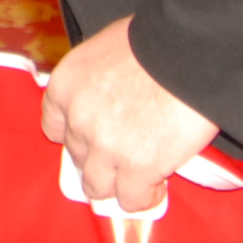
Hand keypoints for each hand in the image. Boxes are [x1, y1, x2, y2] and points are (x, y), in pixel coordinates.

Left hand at [38, 17, 218, 213]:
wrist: (188, 53)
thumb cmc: (155, 42)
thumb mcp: (106, 49)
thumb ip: (96, 80)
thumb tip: (107, 97)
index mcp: (65, 86)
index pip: (53, 127)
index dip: (76, 136)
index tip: (93, 139)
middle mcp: (77, 120)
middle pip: (78, 158)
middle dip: (101, 159)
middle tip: (126, 154)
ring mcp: (104, 148)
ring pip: (97, 186)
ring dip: (117, 185)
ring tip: (140, 178)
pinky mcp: (136, 169)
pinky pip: (131, 200)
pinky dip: (144, 198)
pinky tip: (157, 188)